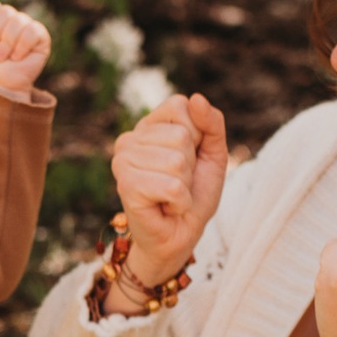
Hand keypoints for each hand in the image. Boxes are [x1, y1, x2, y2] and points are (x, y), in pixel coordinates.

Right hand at [107, 93, 227, 303]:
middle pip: (181, 136)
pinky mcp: (126, 186)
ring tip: (172, 196)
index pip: (179, 106)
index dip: (197, 136)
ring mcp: (123, 162)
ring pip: (177, 161)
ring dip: (185, 186)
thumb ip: (211, 123)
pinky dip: (180, 202)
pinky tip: (167, 207)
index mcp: (147, 126)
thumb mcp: (213, 154)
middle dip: (191, 165)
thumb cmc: (194, 195)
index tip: (188, 159)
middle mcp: (129, 139)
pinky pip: (171, 186)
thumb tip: (197, 99)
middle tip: (179, 183)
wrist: (180, 237)